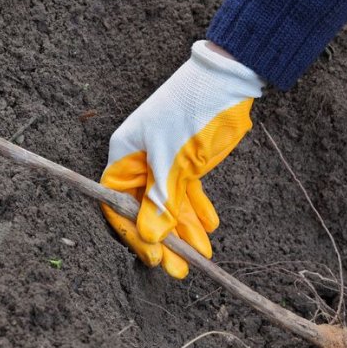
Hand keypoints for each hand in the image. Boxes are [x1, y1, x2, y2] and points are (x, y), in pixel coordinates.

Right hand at [101, 40, 263, 278]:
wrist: (229, 78)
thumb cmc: (194, 110)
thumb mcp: (176, 159)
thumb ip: (163, 200)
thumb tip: (151, 238)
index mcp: (125, 154)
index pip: (118, 203)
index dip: (134, 233)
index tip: (155, 256)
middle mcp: (140, 159)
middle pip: (145, 209)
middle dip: (164, 240)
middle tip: (180, 270)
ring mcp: (164, 160)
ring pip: (170, 204)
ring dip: (185, 230)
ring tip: (202, 255)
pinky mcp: (187, 160)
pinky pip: (187, 192)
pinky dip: (197, 209)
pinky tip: (209, 227)